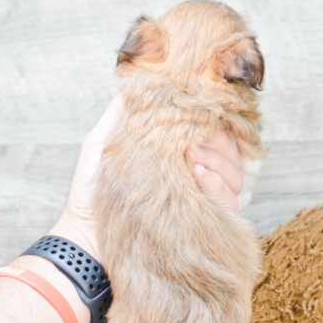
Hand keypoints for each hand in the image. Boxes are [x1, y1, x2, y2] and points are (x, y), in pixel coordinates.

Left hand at [49, 95, 247, 260]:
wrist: (86, 239)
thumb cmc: (91, 194)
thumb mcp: (101, 145)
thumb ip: (121, 116)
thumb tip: (139, 83)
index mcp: (176, 157)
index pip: (212, 134)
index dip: (213, 124)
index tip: (200, 119)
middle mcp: (193, 179)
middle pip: (231, 153)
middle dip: (218, 142)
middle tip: (196, 143)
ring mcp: (200, 203)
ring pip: (236, 176)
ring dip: (219, 162)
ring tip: (193, 161)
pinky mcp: (202, 225)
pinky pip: (228, 202)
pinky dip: (217, 185)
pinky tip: (198, 177)